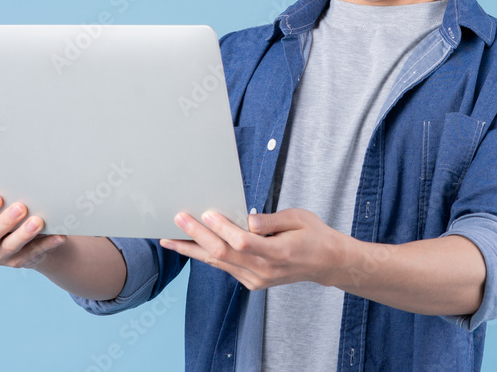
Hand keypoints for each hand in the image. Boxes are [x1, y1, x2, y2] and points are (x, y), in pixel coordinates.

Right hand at [0, 193, 66, 268]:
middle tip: (21, 207)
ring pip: (11, 246)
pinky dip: (47, 244)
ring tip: (38, 221)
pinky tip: (60, 236)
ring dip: (25, 233)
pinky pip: (35, 253)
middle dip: (4, 221)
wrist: (24, 236)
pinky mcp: (19, 262)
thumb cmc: (5, 211)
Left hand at [159, 208, 346, 290]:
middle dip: (197, 236)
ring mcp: (257, 280)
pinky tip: (191, 246)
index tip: (206, 213)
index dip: (222, 228)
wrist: (326, 263)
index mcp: (278, 253)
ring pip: (219, 264)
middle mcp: (264, 271)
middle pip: (224, 254)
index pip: (243, 242)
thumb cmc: (314, 235)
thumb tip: (247, 219)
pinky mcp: (252, 282)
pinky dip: (206, 256)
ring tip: (170, 238)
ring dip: (193, 250)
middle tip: (178, 219)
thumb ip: (271, 221)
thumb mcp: (298, 218)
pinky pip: (225, 268)